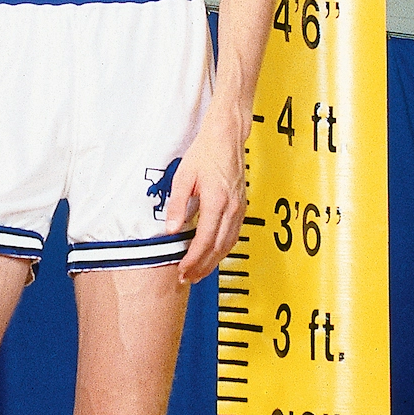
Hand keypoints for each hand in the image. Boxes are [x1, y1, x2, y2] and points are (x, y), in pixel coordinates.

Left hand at [169, 109, 248, 282]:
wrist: (227, 136)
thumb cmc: (205, 152)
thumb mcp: (183, 177)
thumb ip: (177, 205)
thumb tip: (171, 230)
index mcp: (216, 201)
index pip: (204, 240)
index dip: (193, 259)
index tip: (182, 270)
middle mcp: (232, 207)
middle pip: (218, 247)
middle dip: (203, 266)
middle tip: (188, 278)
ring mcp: (240, 207)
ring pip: (229, 244)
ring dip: (214, 261)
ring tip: (199, 272)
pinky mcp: (242, 206)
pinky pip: (234, 235)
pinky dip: (223, 249)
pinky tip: (213, 254)